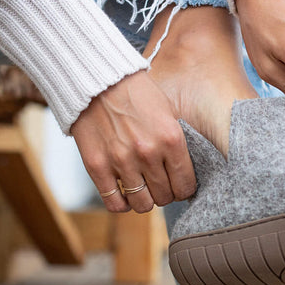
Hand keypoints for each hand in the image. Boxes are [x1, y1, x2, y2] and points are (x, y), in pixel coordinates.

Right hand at [70, 70, 195, 212]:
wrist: (99, 80)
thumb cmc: (137, 94)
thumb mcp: (168, 113)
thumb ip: (176, 144)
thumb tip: (184, 174)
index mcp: (171, 139)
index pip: (186, 186)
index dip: (184, 189)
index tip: (179, 186)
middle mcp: (148, 154)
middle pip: (165, 197)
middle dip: (165, 194)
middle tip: (159, 185)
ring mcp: (122, 162)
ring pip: (143, 205)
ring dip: (145, 200)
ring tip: (143, 189)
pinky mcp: (97, 166)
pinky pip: (115, 203)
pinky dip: (122, 203)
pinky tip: (124, 194)